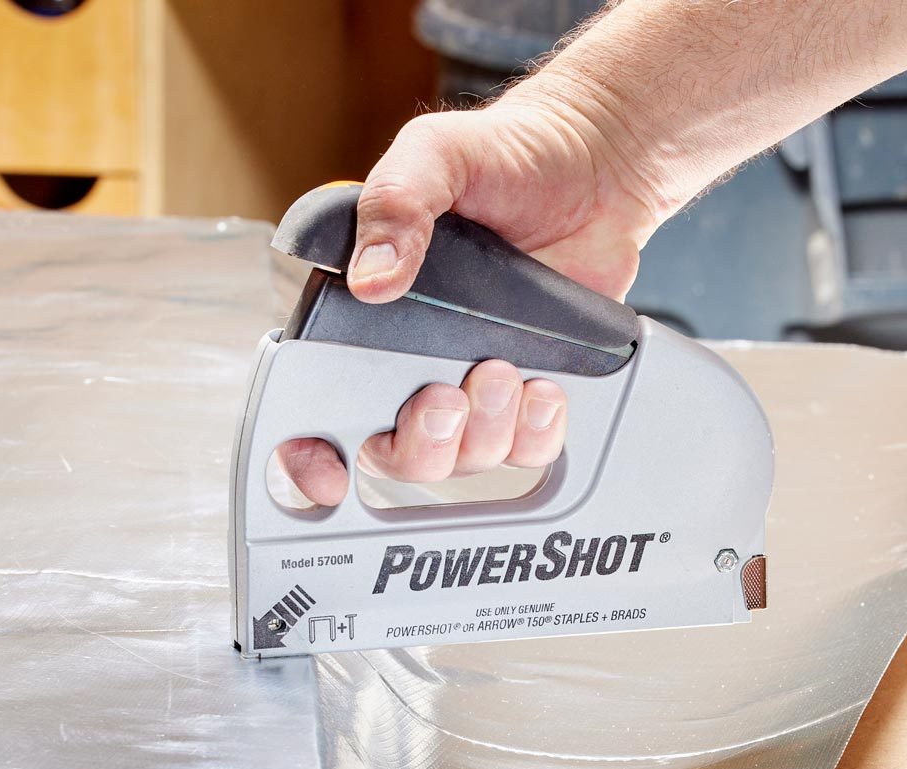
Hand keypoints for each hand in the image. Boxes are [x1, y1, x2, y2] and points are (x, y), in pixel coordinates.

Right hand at [277, 86, 659, 503]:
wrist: (594, 166)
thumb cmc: (508, 156)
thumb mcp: (436, 156)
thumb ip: (395, 205)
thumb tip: (370, 280)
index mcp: (368, 317)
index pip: (321, 406)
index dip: (311, 456)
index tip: (326, 474)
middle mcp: (415, 362)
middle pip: (398, 454)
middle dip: (423, 442)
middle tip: (448, 395)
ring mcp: (475, 384)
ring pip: (466, 459)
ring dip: (485, 431)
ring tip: (506, 371)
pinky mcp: (530, 393)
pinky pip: (528, 449)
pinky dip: (536, 432)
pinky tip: (544, 390)